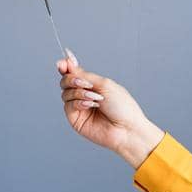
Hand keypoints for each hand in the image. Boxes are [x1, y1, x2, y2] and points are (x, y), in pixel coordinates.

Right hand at [54, 49, 161, 165]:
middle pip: (65, 81)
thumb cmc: (122, 107)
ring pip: (65, 93)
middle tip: (84, 83)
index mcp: (93, 85)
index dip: (66, 66)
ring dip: (79, 92)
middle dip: (71, 79)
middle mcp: (84, 95)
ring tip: (96, 98)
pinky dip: (79, 102)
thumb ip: (84, 75)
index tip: (63, 62)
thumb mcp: (104, 84)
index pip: (74, 73)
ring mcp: (79, 107)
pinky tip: (91, 105)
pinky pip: (68, 105)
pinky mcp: (76, 119)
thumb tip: (67, 63)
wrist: (128, 129)